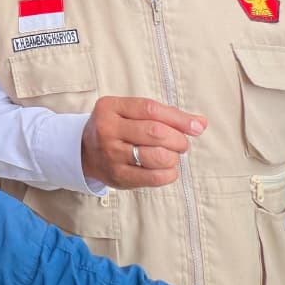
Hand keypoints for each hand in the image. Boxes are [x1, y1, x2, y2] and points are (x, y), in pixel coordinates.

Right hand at [80, 96, 206, 188]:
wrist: (84, 152)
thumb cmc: (115, 128)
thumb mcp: (130, 112)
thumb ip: (164, 114)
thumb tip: (200, 123)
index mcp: (110, 107)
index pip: (150, 109)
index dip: (178, 118)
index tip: (196, 127)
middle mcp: (108, 129)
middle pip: (155, 132)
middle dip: (178, 139)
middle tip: (182, 144)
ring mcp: (111, 154)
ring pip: (156, 155)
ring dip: (173, 157)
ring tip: (173, 156)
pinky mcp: (118, 176)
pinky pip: (152, 177)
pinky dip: (169, 174)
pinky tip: (168, 170)